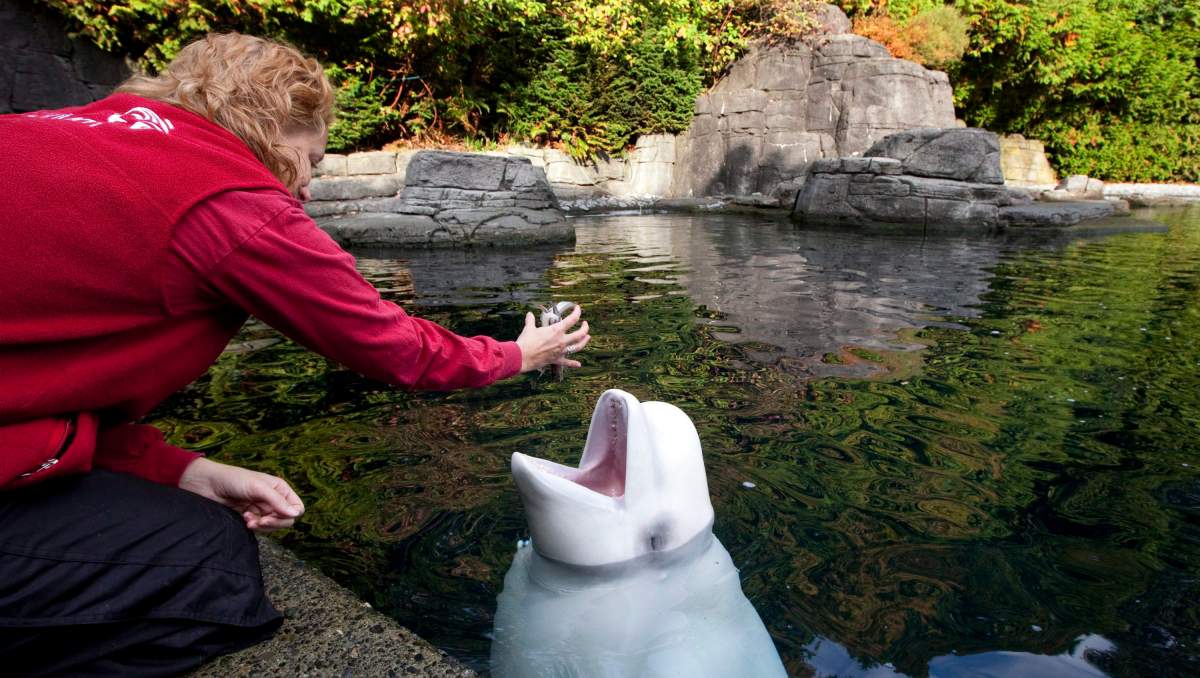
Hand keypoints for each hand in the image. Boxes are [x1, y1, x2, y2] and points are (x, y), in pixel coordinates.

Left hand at [178, 458, 304, 532]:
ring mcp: (261, 509)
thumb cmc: (233, 479)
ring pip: (273, 526)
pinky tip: (244, 519)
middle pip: (286, 519)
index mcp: (279, 489)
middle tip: (260, 522)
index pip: (296, 508)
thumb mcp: (258, 487)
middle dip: (273, 523)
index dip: (288, 515)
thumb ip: (277, 501)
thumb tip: (295, 515)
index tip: (272, 516)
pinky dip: (253, 526)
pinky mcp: (250, 517)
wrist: (208, 485)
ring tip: (248, 519)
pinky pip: (260, 528)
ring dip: (262, 525)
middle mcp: (273, 499)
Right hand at [516, 303, 590, 372]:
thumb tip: (529, 314)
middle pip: (580, 334)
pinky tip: (579, 364)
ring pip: (577, 347)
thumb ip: (531, 320)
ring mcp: (560, 351)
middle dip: (585, 328)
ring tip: (588, 338)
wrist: (522, 357)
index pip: (572, 319)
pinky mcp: (556, 360)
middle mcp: (562, 341)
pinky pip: (567, 362)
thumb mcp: (529, 328)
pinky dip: (573, 363)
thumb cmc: (526, 342)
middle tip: (585, 324)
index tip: (577, 308)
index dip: (577, 312)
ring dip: (584, 342)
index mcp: (556, 330)